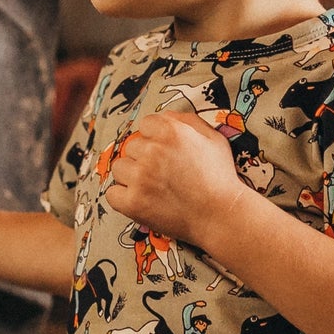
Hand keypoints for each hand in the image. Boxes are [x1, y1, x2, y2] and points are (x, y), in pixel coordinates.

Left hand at [106, 112, 248, 248]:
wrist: (221, 216)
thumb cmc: (220, 177)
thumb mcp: (213, 139)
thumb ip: (187, 121)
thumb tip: (164, 116)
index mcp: (170, 131)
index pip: (145, 125)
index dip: (155, 139)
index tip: (165, 154)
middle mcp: (152, 151)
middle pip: (131, 147)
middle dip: (144, 159)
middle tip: (162, 175)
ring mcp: (140, 178)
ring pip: (119, 168)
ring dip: (131, 177)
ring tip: (152, 189)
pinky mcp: (133, 202)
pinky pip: (112, 193)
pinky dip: (122, 198)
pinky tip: (140, 200)